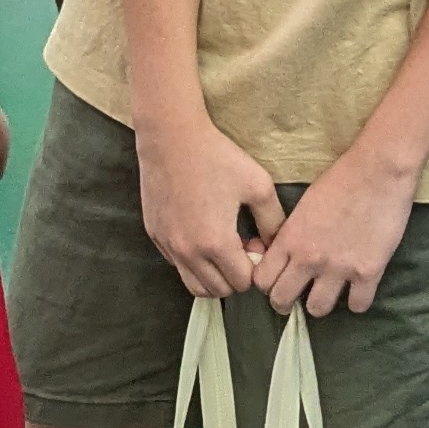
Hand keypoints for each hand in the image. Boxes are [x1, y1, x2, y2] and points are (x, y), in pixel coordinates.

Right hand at [133, 110, 283, 300]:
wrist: (171, 138)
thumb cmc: (217, 158)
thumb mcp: (258, 186)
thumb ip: (273, 222)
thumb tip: (273, 245)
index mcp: (216, 243)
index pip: (242, 282)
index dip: (254, 267)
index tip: (253, 241)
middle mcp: (188, 252)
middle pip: (218, 290)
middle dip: (234, 275)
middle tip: (239, 245)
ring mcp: (168, 245)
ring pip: (194, 285)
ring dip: (212, 275)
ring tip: (221, 247)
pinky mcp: (155, 236)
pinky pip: (176, 264)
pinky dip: (191, 261)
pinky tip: (200, 232)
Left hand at [248, 145, 417, 317]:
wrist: (379, 170)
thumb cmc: (341, 180)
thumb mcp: (303, 206)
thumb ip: (291, 234)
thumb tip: (284, 256)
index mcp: (290, 238)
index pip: (262, 280)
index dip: (268, 284)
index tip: (278, 281)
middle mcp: (309, 258)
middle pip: (282, 300)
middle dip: (286, 302)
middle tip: (297, 296)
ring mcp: (339, 268)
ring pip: (317, 309)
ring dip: (321, 303)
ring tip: (329, 292)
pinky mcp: (369, 272)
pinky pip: (358, 306)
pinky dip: (357, 301)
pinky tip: (358, 289)